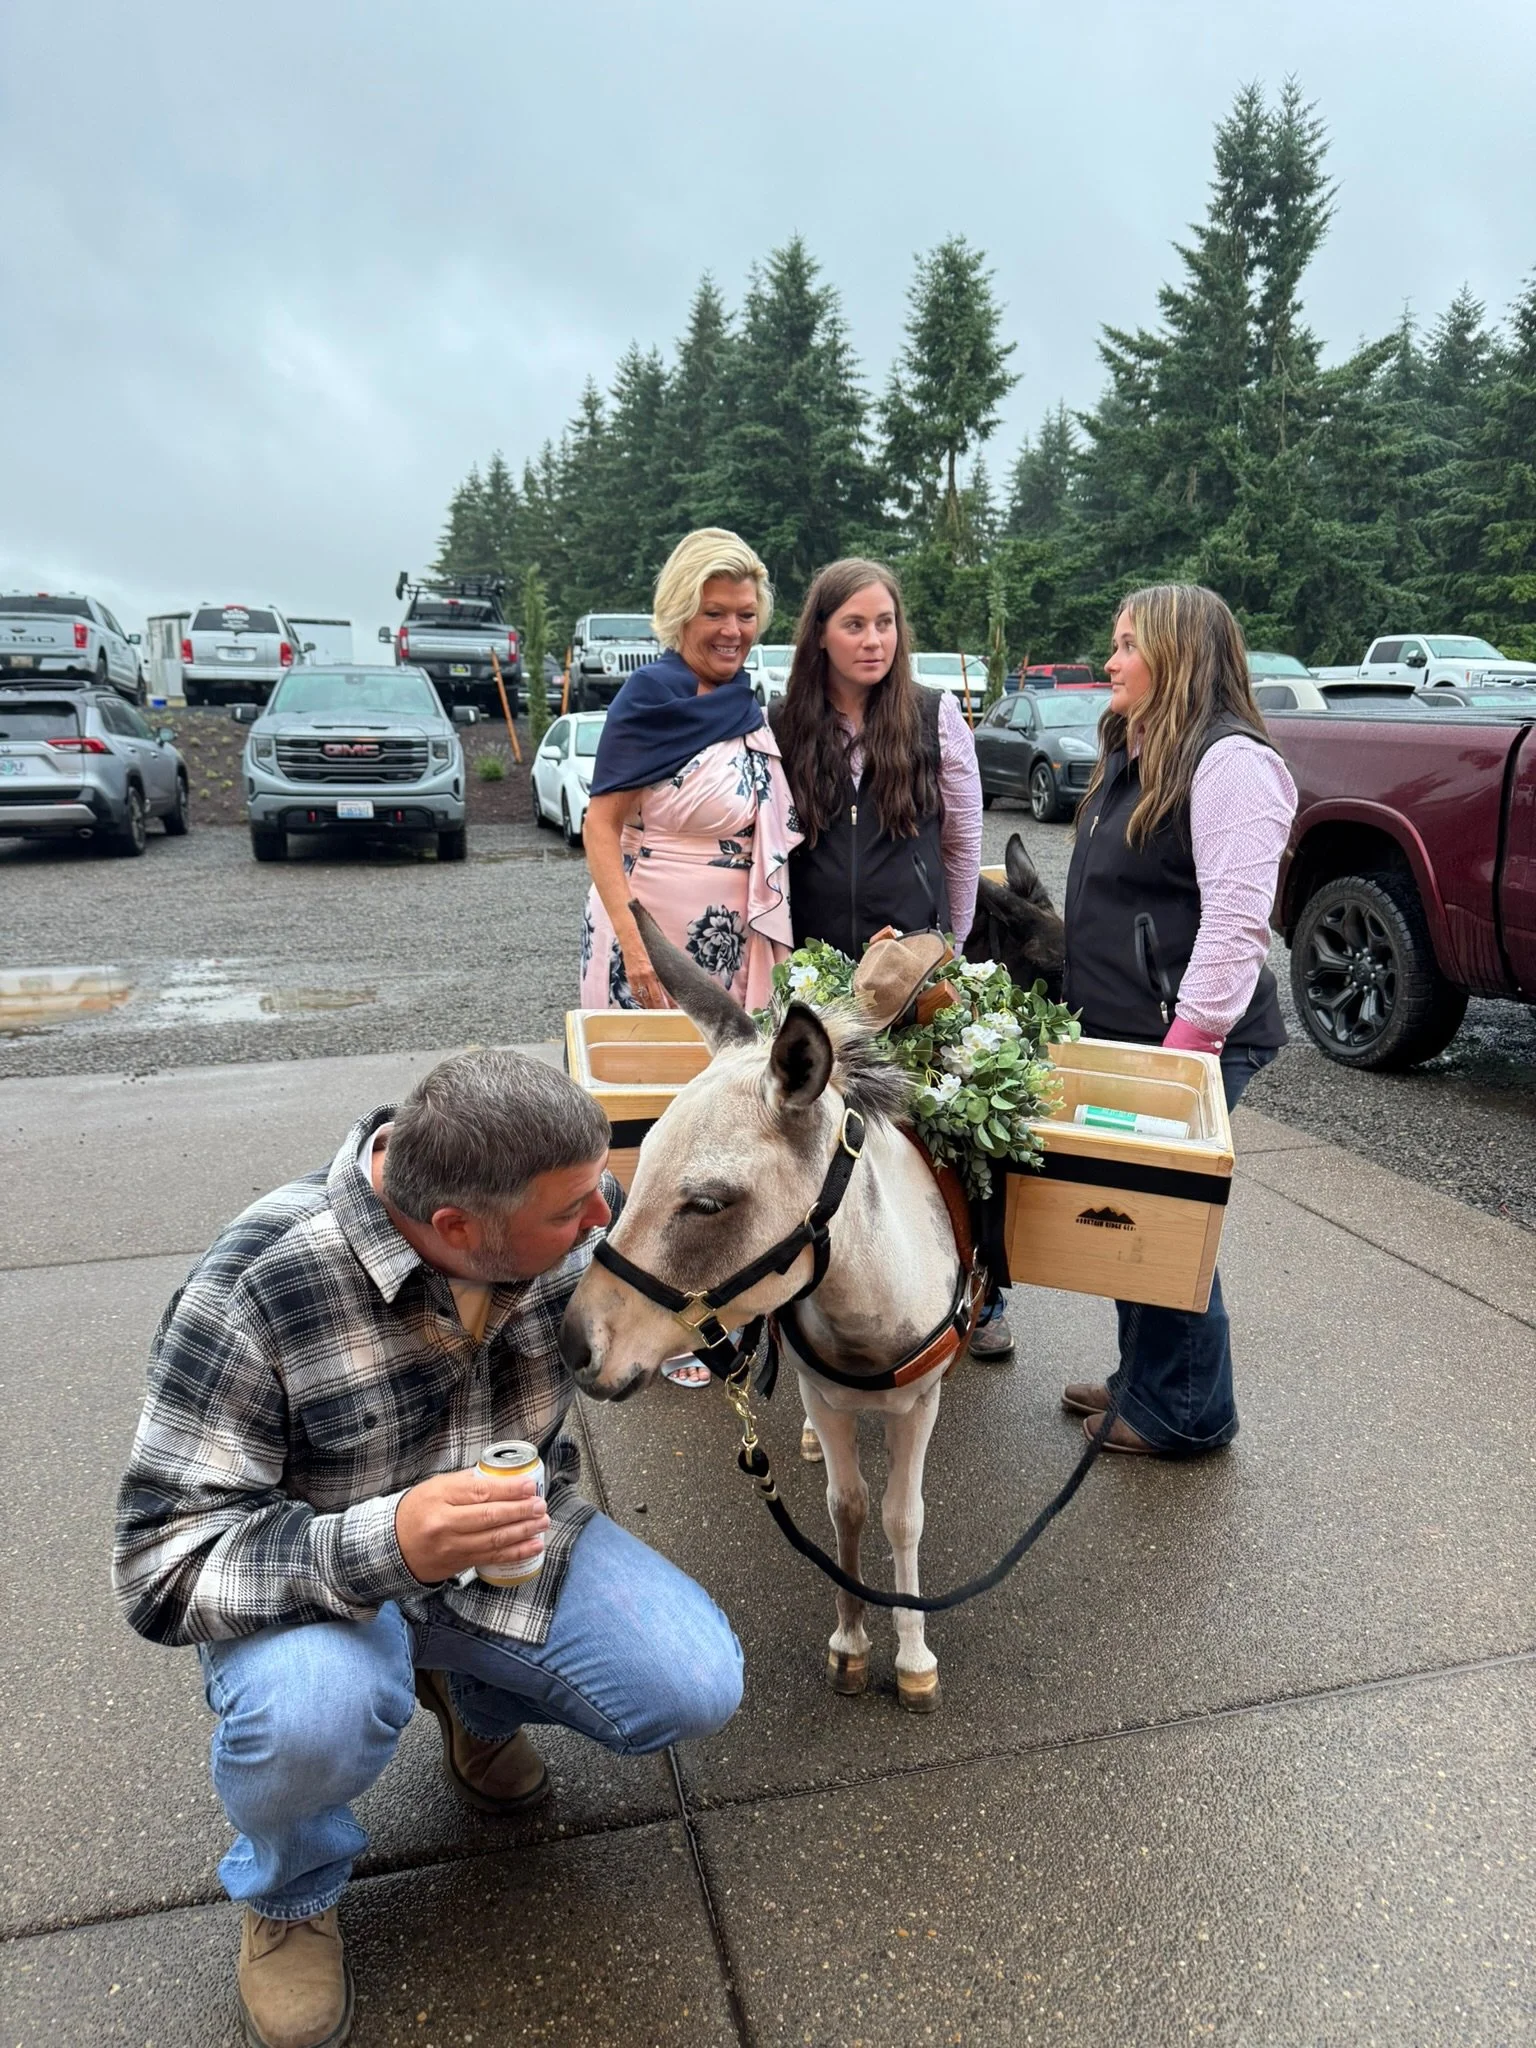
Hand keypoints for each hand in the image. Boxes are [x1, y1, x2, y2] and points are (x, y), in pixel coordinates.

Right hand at [394, 1465, 550, 1584]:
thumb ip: (466, 1481)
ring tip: (542, 1523)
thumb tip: (501, 1476)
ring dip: (523, 1531)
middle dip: (521, 1511)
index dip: (509, 1489)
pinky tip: (533, 1546)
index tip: (530, 1486)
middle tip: (541, 1505)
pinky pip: (492, 1557)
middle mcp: (445, 1523)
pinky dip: (516, 1552)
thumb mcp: (435, 1486)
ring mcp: (452, 1546)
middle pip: (490, 1517)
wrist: (392, 1546)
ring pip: (494, 1539)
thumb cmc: (417, 1510)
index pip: (480, 1491)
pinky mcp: (458, 1564)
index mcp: (440, 1496)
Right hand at [621, 940, 667, 1010]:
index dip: (670, 1002)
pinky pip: (635, 994)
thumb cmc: (647, 947)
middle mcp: (646, 976)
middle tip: (667, 1015)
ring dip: (651, 1007)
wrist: (631, 940)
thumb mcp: (658, 959)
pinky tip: (645, 1005)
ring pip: (645, 999)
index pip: (664, 992)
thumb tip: (673, 982)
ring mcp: (636, 978)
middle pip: (655, 999)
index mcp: (655, 971)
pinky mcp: (630, 978)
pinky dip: (641, 1001)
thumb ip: (663, 972)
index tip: (675, 1009)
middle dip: (661, 1009)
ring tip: (657, 1014)